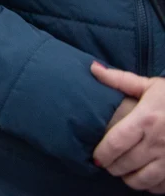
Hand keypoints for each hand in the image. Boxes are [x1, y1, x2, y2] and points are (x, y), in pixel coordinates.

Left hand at [92, 61, 164, 191]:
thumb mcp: (150, 86)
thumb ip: (120, 80)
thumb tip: (93, 68)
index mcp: (146, 119)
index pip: (116, 143)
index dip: (102, 154)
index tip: (95, 157)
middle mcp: (158, 141)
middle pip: (125, 163)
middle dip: (111, 167)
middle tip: (106, 164)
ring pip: (142, 179)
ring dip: (128, 179)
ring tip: (123, 171)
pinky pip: (160, 186)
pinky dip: (149, 186)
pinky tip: (144, 177)